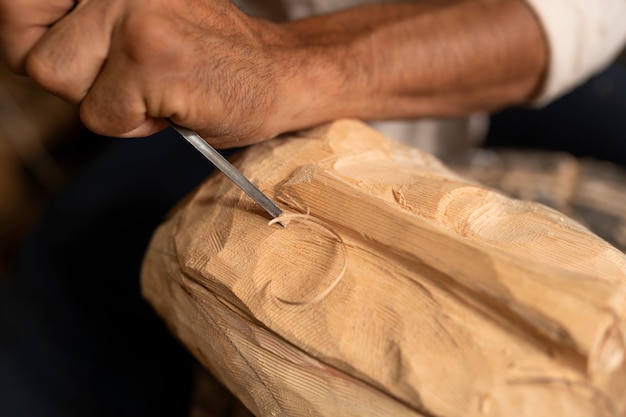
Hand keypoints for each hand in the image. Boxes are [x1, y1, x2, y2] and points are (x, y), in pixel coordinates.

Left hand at [1, 0, 296, 146]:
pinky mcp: (150, 58)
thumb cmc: (207, 58)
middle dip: (70, 80)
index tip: (71, 56)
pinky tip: (173, 105)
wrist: (276, 77)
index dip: (30, 38)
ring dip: (104, 103)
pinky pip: (101, 116)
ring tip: (152, 89)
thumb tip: (24, 45)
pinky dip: (135, 126)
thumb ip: (82, 23)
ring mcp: (132, 14)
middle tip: (122, 80)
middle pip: (27, 49)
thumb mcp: (133, 19)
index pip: (15, 1)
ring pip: (57, 80)